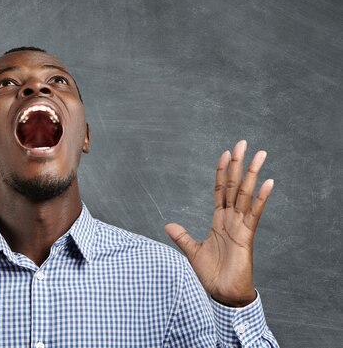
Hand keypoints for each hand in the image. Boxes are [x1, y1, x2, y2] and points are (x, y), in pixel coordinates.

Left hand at [165, 140, 273, 306]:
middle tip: (242, 142)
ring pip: (245, 194)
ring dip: (252, 174)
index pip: (220, 190)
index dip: (222, 171)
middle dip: (237, 164)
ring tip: (260, 154)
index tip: (225, 153)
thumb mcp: (192, 251)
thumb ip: (182, 236)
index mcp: (219, 220)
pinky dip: (261, 198)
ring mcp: (240, 226)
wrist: (223, 295)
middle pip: (234, 185)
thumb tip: (168, 224)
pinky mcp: (247, 236)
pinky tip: (268, 182)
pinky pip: (254, 213)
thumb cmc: (212, 275)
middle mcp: (231, 219)